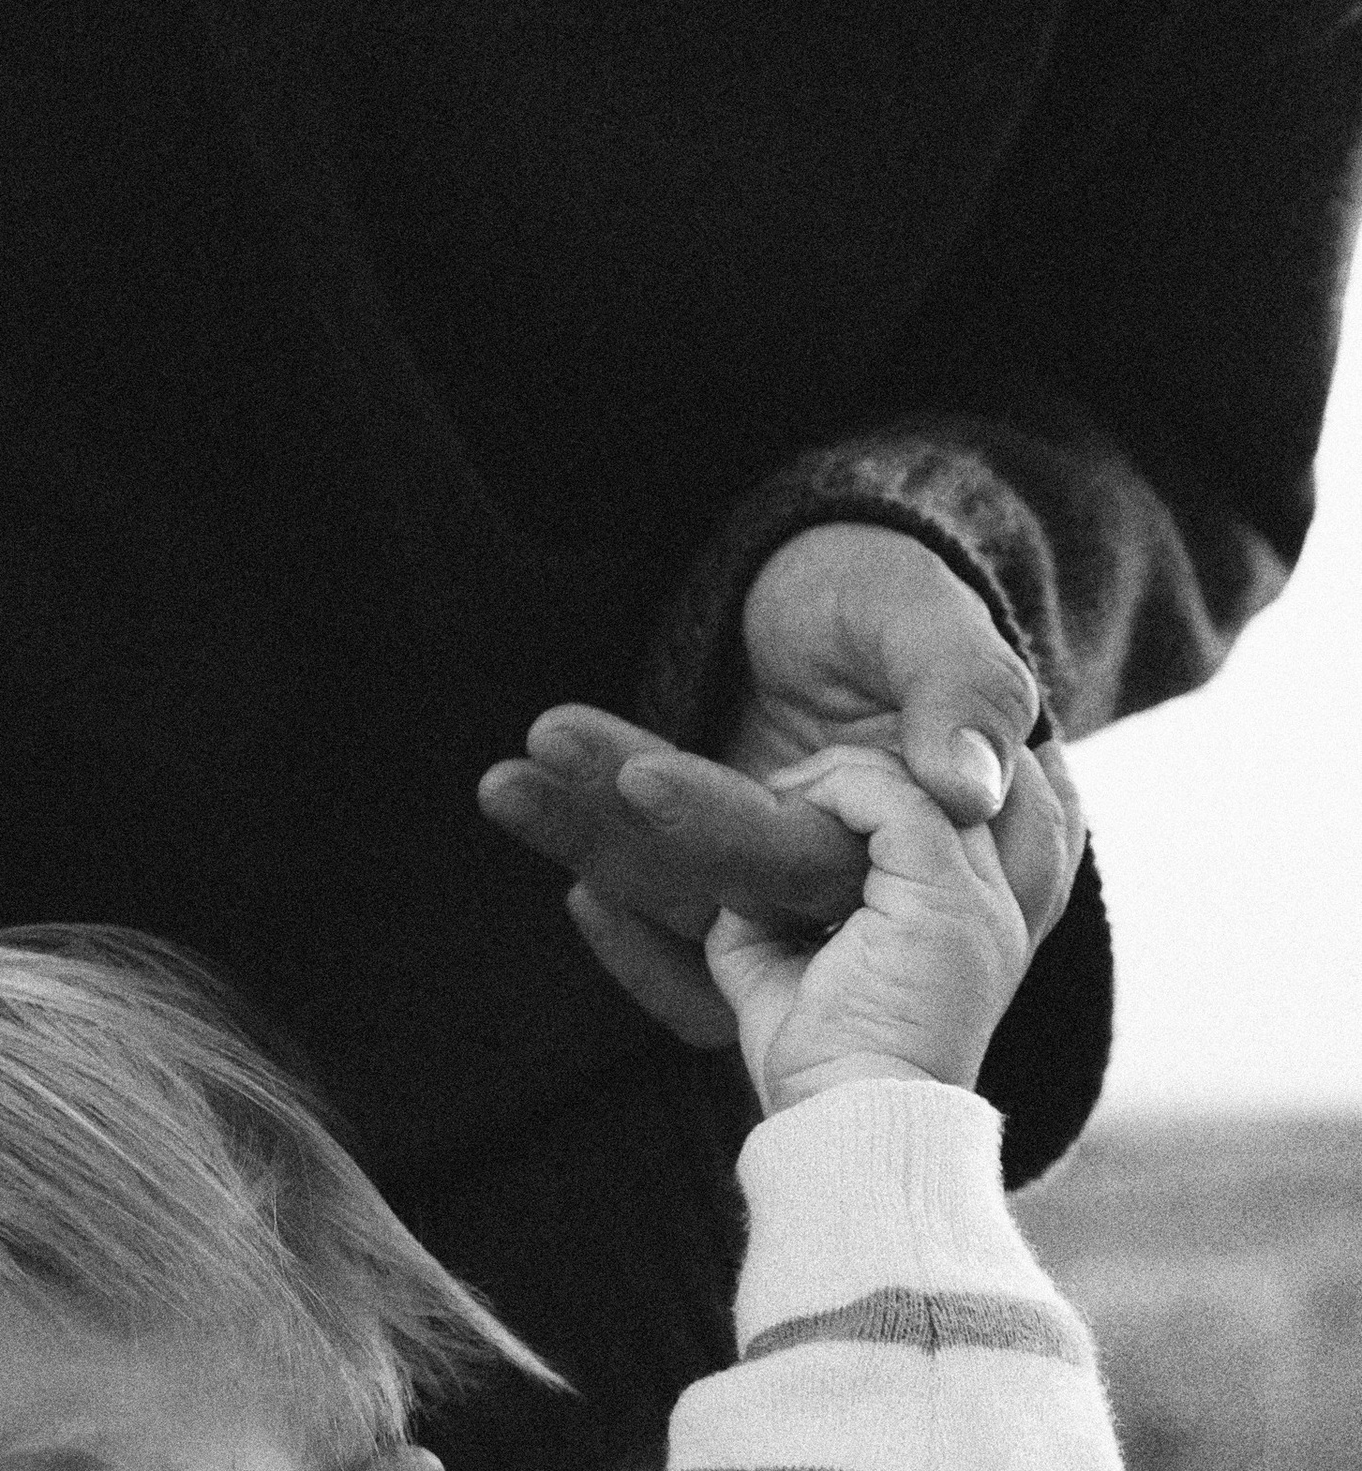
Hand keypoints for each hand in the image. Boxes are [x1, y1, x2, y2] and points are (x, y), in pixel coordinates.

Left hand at [478, 524, 1084, 1044]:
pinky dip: (586, 843)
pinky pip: (648, 882)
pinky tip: (526, 801)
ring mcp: (784, 883)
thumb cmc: (889, 585)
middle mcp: (865, 884)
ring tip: (503, 782)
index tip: (639, 778)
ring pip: (679, 885)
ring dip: (584, 834)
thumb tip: (967, 790)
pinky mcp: (721, 871)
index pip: (828, 857)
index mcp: (946, 843)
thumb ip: (960, 689)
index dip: (730, 829)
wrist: (832, 587)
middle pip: (739, 882)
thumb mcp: (927, 612)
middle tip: (536, 763)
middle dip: (631, 830)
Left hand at [706, 743, 1031, 1113]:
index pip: (1030, 819)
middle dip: (928, 748)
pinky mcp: (946, 896)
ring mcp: (985, 898)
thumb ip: (774, 921)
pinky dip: (838, 786)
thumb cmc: (819, 1075)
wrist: (847, 1135)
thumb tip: (736, 887)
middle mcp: (1005, 905)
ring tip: (793, 791)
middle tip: (826, 764)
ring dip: (861, 767)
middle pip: (1008, 780)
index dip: (978, 776)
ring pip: (949, 774)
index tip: (890, 755)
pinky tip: (788, 804)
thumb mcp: (789, 976)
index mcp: (987, 925)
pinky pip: (902, 794)